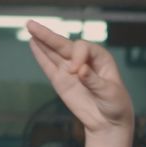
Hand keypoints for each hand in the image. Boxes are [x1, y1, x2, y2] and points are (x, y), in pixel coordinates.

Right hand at [26, 20, 133, 134]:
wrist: (108, 122)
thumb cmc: (115, 104)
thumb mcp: (109, 93)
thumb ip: (94, 81)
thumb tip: (80, 69)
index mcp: (100, 57)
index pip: (83, 47)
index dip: (77, 56)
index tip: (77, 71)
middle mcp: (84, 60)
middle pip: (64, 44)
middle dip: (49, 35)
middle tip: (32, 24)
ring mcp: (71, 70)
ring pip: (54, 52)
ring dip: (42, 40)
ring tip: (30, 26)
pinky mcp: (61, 81)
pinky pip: (48, 66)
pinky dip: (41, 56)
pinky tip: (33, 43)